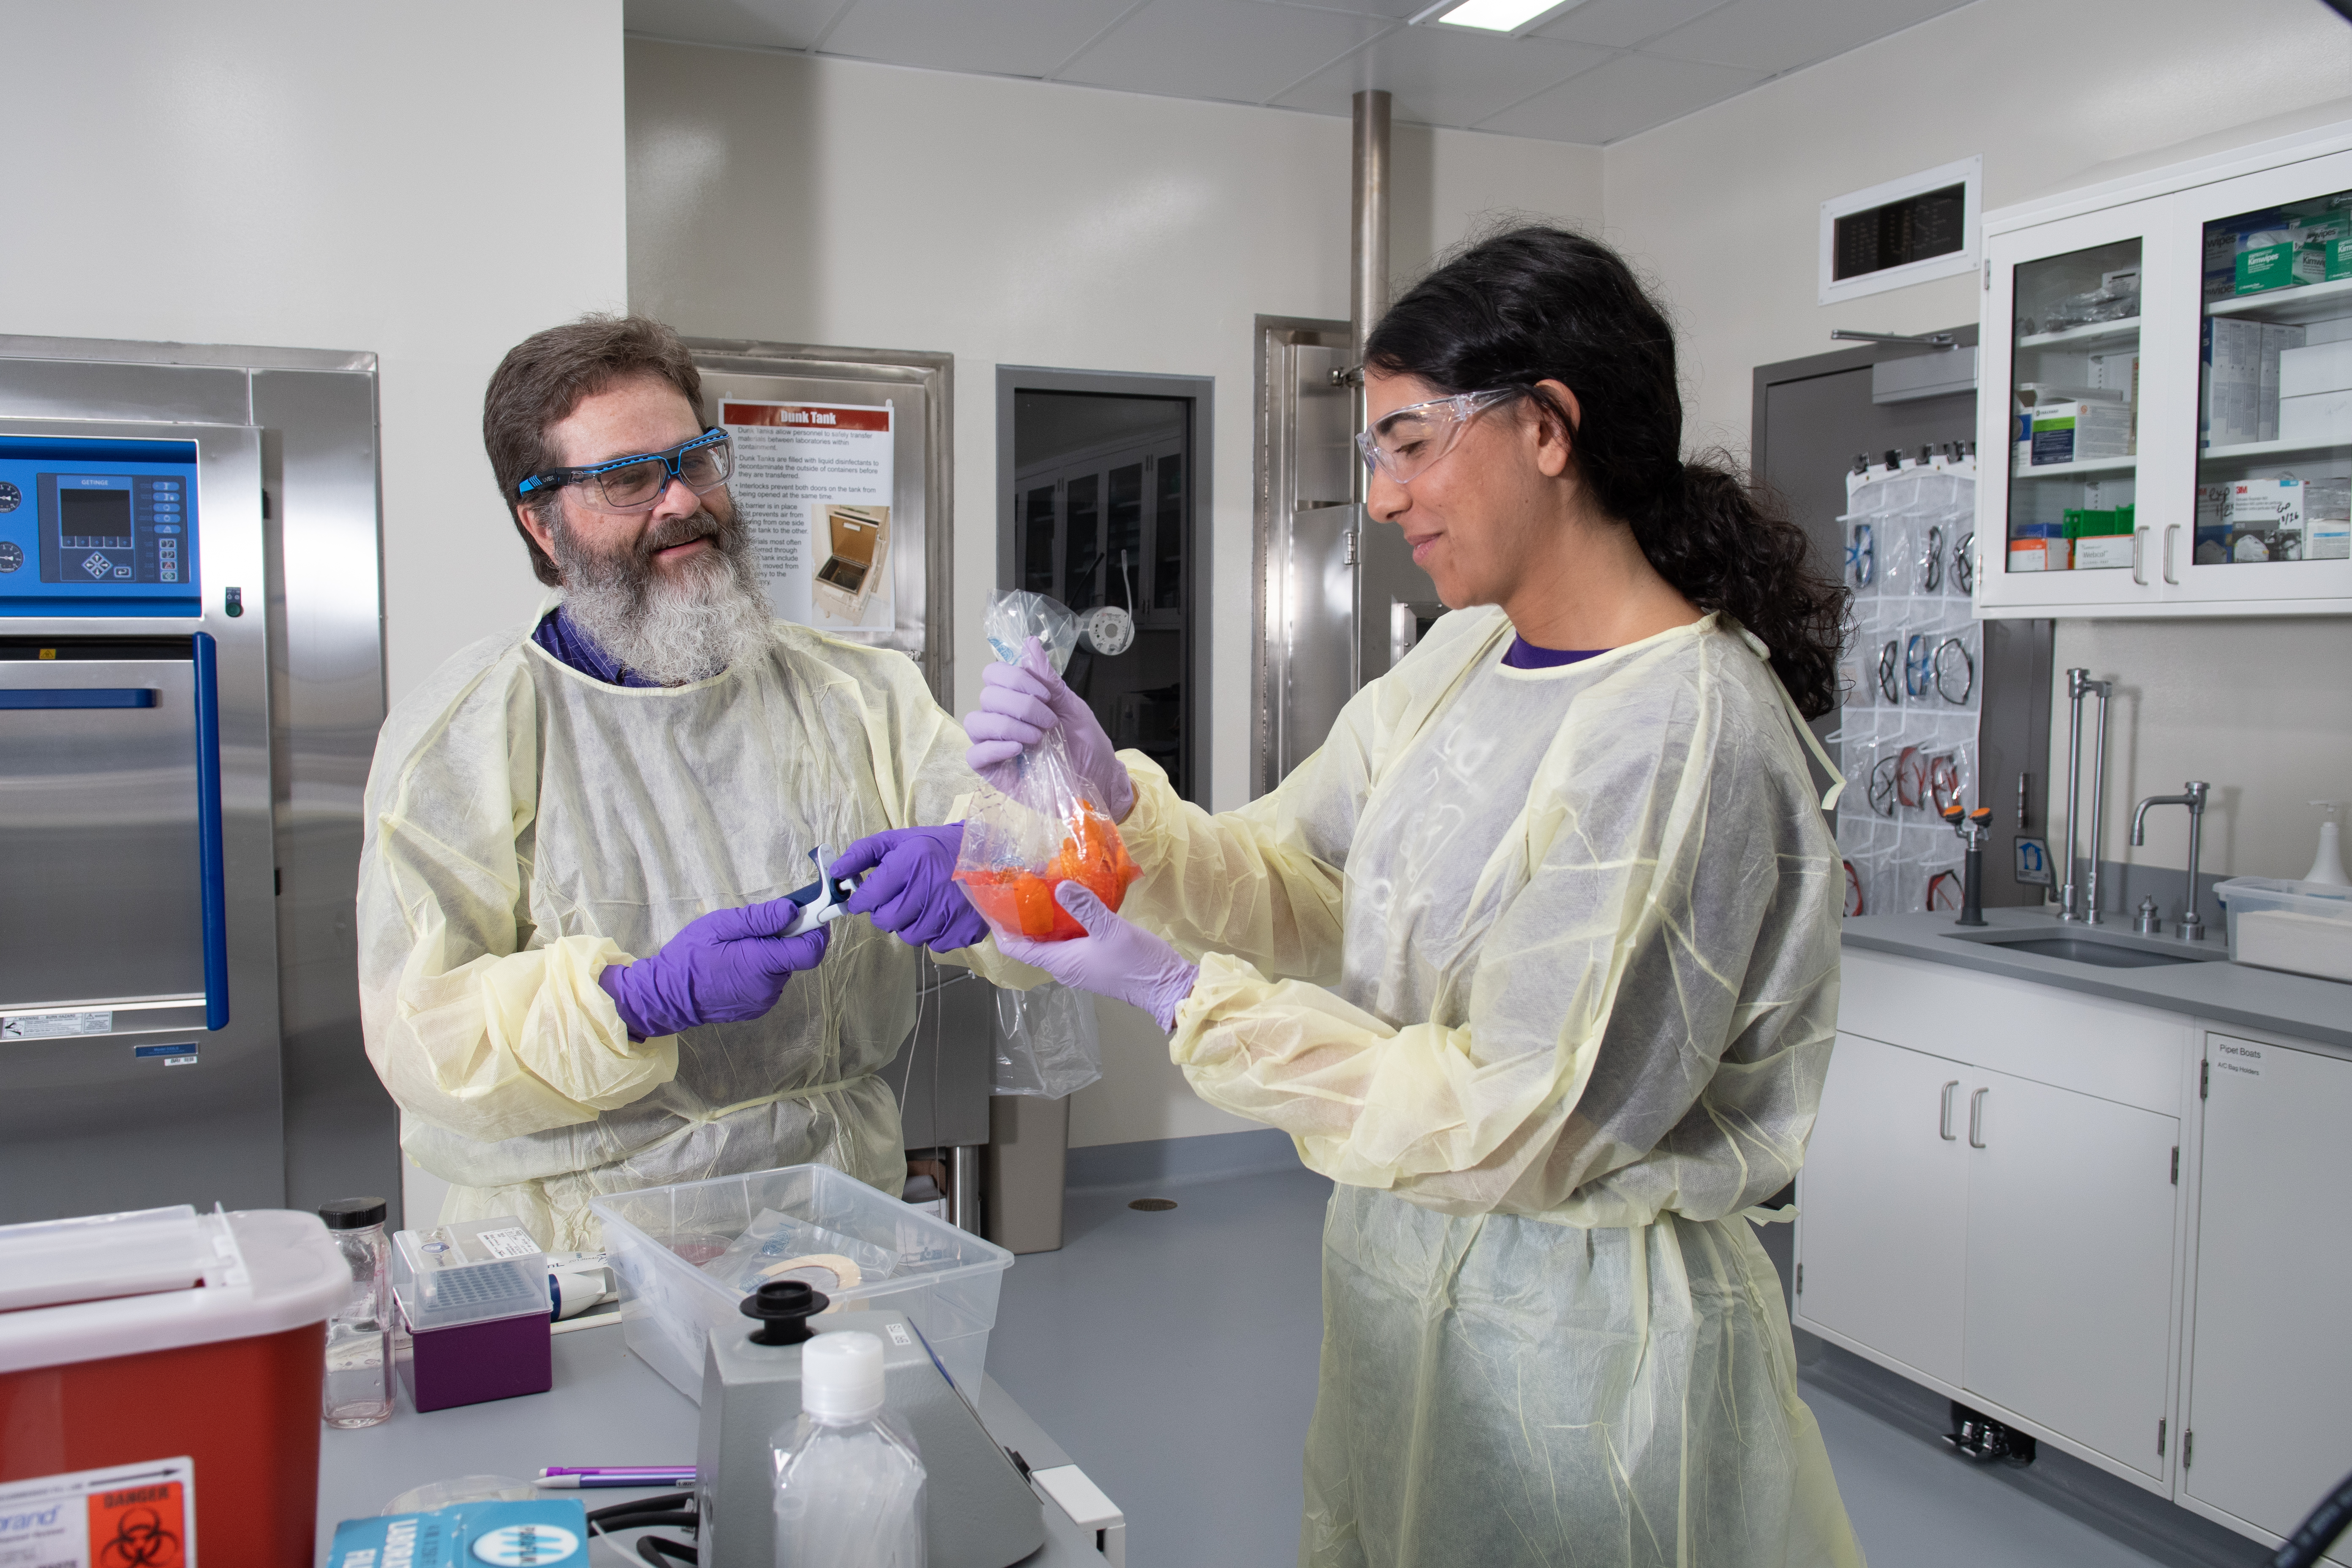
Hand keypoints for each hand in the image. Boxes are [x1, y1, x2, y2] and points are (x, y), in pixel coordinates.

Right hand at [597, 898, 830, 1039]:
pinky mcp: (758, 1008)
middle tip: (759, 927)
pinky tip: (738, 964)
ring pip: (784, 968)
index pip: (812, 950)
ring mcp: (765, 1000)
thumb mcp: (721, 925)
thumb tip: (793, 911)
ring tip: (741, 947)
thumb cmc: (690, 956)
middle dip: (787, 938)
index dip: (817, 929)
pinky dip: (763, 969)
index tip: (810, 913)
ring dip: (773, 954)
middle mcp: (770, 986)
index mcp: (762, 963)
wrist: (668, 996)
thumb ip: (760, 918)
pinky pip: (771, 982)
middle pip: (798, 956)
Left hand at [832, 827, 989, 952]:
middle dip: (884, 912)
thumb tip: (836, 871)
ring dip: (909, 923)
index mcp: (913, 861)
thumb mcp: (901, 840)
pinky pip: (933, 944)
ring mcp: (950, 912)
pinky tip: (941, 913)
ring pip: (908, 936)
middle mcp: (931, 888)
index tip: (863, 897)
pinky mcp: (964, 930)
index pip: (869, 895)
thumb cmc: (939, 847)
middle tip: (896, 899)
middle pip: (886, 920)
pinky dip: (932, 932)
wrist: (989, 855)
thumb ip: (864, 852)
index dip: (861, 899)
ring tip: (922, 903)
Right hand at [963, 636, 1134, 820]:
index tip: (1045, 695)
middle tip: (1049, 723)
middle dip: (1022, 705)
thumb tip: (1030, 642)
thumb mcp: (1072, 706)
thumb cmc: (1086, 743)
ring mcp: (994, 745)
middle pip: (987, 696)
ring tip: (1037, 739)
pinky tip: (1019, 750)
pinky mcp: (993, 771)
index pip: (993, 674)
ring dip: (1009, 725)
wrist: (1098, 779)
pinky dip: (995, 748)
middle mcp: (1000, 718)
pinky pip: (974, 754)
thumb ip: (1048, 679)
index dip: (1016, 679)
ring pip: (976, 722)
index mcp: (1016, 698)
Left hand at [995, 882, 1197, 1031]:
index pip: (1019, 949)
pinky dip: (1066, 926)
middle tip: (1020, 889)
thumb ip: (1085, 907)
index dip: (1003, 930)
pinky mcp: (1094, 963)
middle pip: (1033, 944)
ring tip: (1044, 891)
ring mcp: (1080, 967)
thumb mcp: (1111, 929)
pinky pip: (1071, 943)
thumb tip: (1061, 886)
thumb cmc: (1137, 963)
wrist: (1167, 988)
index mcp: (1061, 962)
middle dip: (1025, 920)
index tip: (994, 906)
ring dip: (1047, 921)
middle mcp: (1065, 968)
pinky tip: (1074, 906)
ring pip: (1053, 943)